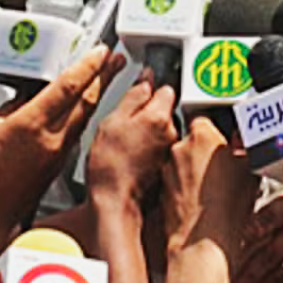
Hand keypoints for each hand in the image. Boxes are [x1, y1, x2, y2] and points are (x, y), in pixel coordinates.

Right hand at [0, 46, 125, 260]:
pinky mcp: (57, 166)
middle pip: (86, 100)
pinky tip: (84, 108)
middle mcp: (51, 138)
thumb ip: (11, 108)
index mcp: (31, 124)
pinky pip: (76, 133)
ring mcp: (58, 154)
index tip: (101, 50)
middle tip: (117, 58)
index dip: (88, 65)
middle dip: (105, 75)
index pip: (68, 86)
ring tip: (108, 76)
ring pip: (84, 116)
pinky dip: (83, 115)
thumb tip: (27, 97)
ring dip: (98, 94)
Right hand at [85, 80, 177, 208]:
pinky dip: (149, 150)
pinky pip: (160, 149)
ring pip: (162, 130)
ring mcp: (172, 151)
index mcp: (159, 116)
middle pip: (165, 110)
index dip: (149, 90)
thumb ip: (133, 95)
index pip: (165, 88)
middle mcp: (172, 133)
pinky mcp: (168, 167)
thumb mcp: (112, 121)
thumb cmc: (109, 165)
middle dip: (149, 113)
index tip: (137, 96)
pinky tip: (133, 158)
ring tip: (128, 144)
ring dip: (149, 132)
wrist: (114, 203)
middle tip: (126, 124)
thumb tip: (147, 79)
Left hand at [162, 117, 256, 261]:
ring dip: (194, 169)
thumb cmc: (228, 206)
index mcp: (202, 134)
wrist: (204, 240)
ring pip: (183, 161)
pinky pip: (175, 181)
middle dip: (206, 151)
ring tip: (214, 189)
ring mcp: (167, 169)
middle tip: (224, 167)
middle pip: (194, 140)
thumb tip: (245, 144)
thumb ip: (245, 148)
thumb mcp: (251, 169)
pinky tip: (201, 202)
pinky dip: (186, 187)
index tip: (227, 141)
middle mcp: (179, 147)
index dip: (219, 131)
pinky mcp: (161, 189)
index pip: (207, 119)